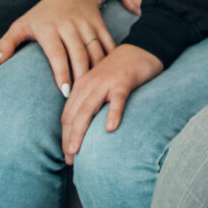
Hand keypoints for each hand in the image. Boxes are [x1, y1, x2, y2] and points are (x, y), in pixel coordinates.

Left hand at [0, 0, 117, 96]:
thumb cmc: (42, 14)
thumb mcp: (21, 24)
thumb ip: (7, 43)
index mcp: (49, 28)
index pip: (56, 53)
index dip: (61, 73)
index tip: (64, 91)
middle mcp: (69, 26)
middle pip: (78, 54)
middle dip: (81, 76)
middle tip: (80, 97)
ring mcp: (87, 25)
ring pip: (95, 50)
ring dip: (96, 71)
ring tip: (95, 90)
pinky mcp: (100, 25)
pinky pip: (108, 43)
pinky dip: (110, 58)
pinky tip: (110, 73)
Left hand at [60, 43, 162, 161]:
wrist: (143, 47)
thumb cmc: (122, 71)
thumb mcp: (100, 85)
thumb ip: (91, 101)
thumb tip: (84, 129)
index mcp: (82, 86)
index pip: (67, 115)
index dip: (64, 137)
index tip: (66, 155)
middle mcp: (89, 84)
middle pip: (73, 115)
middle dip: (68, 139)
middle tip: (69, 160)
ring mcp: (106, 82)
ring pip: (88, 109)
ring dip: (80, 131)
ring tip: (77, 150)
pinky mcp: (124, 80)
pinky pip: (117, 99)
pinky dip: (113, 113)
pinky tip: (111, 128)